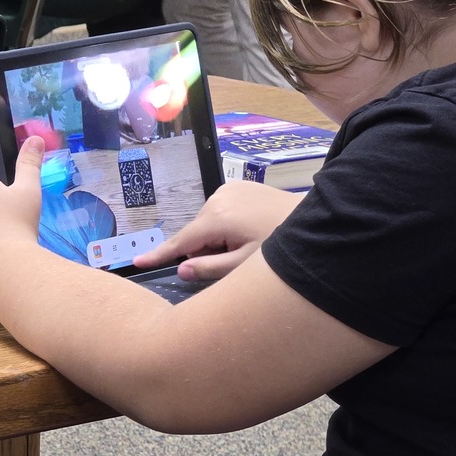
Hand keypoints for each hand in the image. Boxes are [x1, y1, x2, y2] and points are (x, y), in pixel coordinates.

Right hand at [133, 182, 302, 281]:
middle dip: (205, 250)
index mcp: (216, 217)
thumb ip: (210, 269)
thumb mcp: (245, 266)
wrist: (318, 222)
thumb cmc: (282, 246)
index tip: (136, 261)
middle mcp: (217, 197)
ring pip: (208, 224)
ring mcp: (228, 188)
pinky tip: (248, 232)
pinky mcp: (239, 186)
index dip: (159, 254)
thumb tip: (180, 270)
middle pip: (196, 233)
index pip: (180, 242)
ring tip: (246, 246)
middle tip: (235, 261)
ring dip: (216, 239)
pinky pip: (220, 212)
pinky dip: (225, 226)